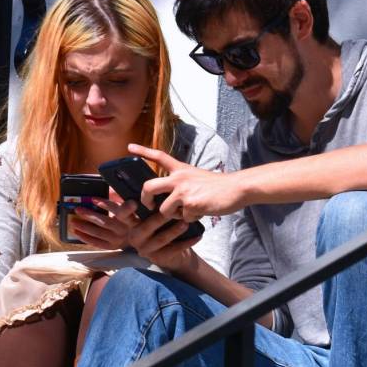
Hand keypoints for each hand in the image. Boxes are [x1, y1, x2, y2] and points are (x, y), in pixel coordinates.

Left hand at [66, 192, 134, 249]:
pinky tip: (77, 232)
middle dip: (89, 215)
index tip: (93, 199)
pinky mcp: (112, 246)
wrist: (139, 234)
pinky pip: (97, 243)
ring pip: (99, 233)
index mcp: (130, 217)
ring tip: (73, 221)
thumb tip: (103, 189)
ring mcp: (119, 240)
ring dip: (84, 227)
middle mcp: (125, 229)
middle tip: (77, 209)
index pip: (121, 210)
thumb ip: (116, 195)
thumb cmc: (129, 215)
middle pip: (105, 222)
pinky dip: (86, 238)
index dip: (106, 205)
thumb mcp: (126, 203)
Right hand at [121, 207, 201, 275]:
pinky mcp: (158, 259)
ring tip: (186, 222)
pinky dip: (187, 242)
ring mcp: (145, 250)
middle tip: (173, 209)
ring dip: (174, 230)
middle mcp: (135, 237)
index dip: (125, 210)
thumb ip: (154, 204)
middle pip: (145, 227)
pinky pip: (173, 250)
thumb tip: (159, 183)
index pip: (122, 216)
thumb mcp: (156, 215)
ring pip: (160, 239)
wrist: (175, 252)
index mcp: (132, 224)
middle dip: (159, 218)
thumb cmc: (165, 226)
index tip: (134, 202)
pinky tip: (197, 236)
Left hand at [131, 144, 245, 218]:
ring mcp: (184, 191)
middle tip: (148, 206)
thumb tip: (166, 198)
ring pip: (164, 210)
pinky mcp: (191, 204)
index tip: (130, 146)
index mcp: (180, 169)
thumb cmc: (217, 186)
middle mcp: (179, 178)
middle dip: (144, 200)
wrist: (236, 188)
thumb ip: (180, 182)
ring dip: (173, 216)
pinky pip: (183, 219)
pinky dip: (190, 219)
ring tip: (187, 211)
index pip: (158, 156)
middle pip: (149, 187)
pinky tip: (201, 212)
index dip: (143, 150)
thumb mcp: (195, 176)